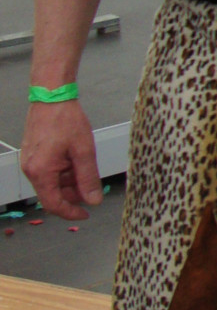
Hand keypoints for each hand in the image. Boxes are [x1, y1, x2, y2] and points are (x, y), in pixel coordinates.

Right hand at [20, 100, 102, 221]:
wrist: (52, 96)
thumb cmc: (65, 119)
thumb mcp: (84, 151)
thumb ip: (89, 178)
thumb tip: (93, 199)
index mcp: (41, 172)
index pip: (54, 204)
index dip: (71, 212)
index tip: (85, 213)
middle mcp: (31, 169)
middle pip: (52, 194)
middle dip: (73, 194)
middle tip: (91, 187)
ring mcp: (30, 162)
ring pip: (51, 183)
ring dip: (69, 182)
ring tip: (84, 167)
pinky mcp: (33, 155)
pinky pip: (48, 172)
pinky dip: (63, 172)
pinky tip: (75, 161)